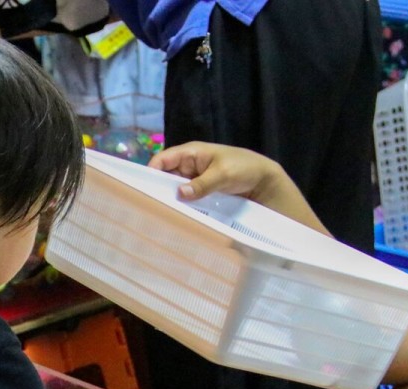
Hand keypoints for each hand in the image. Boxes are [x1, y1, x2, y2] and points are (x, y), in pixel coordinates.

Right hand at [149, 141, 329, 233]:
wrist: (263, 180)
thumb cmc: (244, 168)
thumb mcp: (223, 174)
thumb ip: (201, 184)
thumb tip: (179, 194)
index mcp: (191, 153)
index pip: (162, 160)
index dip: (150, 172)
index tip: (143, 189)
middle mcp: (188, 166)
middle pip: (164, 176)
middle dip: (158, 189)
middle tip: (149, 206)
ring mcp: (193, 180)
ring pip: (173, 189)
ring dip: (169, 199)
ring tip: (160, 214)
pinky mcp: (199, 193)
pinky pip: (184, 199)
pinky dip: (180, 206)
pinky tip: (176, 216)